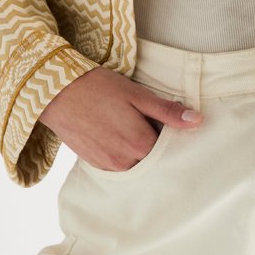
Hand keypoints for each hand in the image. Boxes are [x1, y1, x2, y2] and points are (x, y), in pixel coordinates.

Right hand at [38, 66, 203, 170]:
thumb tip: (198, 121)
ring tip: (128, 126)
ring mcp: (108, 166)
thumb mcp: (137, 95)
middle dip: (154, 145)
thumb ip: (167, 111)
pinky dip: (122, 154)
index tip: (163, 121)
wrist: (56, 93)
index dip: (168, 134)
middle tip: (146, 122)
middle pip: (152, 160)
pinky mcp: (94, 165)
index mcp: (141, 144)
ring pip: (135, 164)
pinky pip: (117, 166)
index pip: (168, 149)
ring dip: (137, 151)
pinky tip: (114, 134)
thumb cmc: (99, 88)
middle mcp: (126, 162)